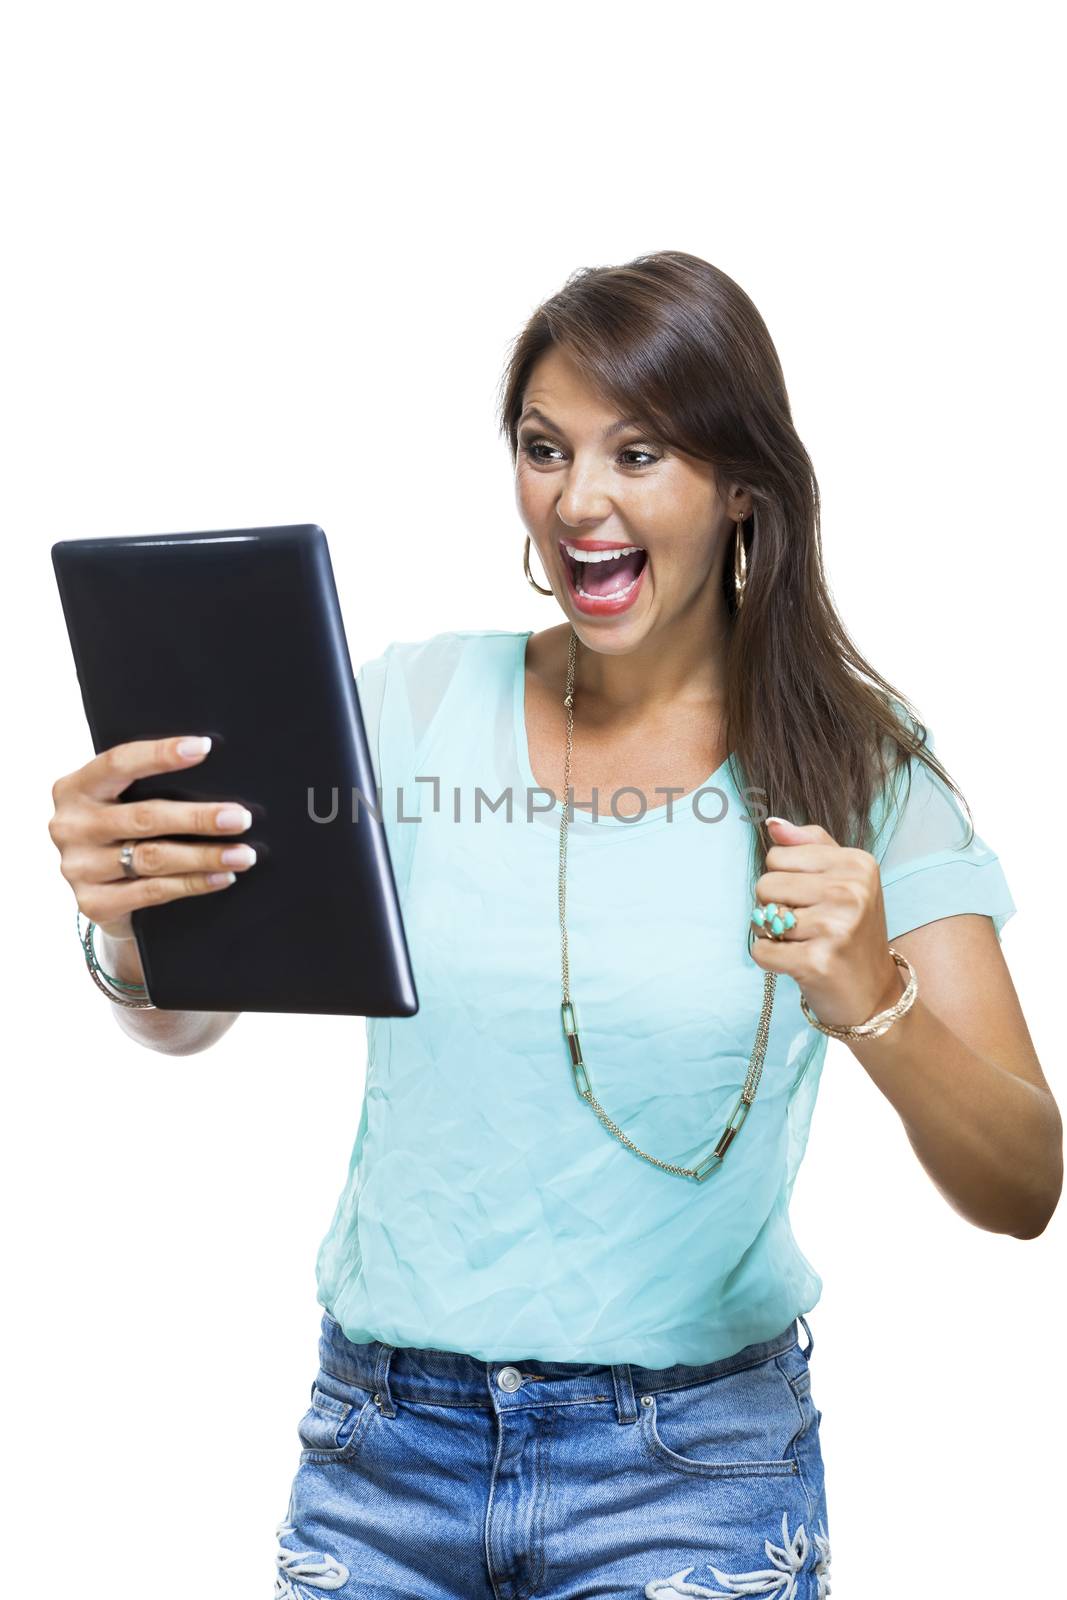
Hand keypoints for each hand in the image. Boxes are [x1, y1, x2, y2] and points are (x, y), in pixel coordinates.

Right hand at [48, 735, 257, 941]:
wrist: (101, 893)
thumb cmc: (123, 832)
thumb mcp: (121, 802)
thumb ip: (148, 787)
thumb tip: (210, 765)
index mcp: (75, 788)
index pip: (119, 763)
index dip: (160, 755)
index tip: (204, 748)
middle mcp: (71, 826)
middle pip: (144, 817)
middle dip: (199, 817)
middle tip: (241, 818)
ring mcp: (78, 867)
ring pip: (153, 857)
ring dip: (205, 856)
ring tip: (243, 854)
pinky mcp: (93, 902)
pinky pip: (153, 891)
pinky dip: (194, 883)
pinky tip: (222, 876)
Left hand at [748, 817, 904, 1029]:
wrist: (874, 995)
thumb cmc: (852, 931)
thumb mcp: (845, 878)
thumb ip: (810, 844)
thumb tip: (772, 823)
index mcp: (857, 863)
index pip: (778, 855)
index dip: (784, 880)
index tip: (811, 899)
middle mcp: (850, 891)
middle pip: (765, 884)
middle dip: (774, 907)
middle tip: (804, 926)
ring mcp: (836, 927)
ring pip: (761, 916)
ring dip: (772, 934)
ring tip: (803, 943)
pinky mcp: (817, 961)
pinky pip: (761, 950)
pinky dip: (770, 959)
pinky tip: (797, 963)